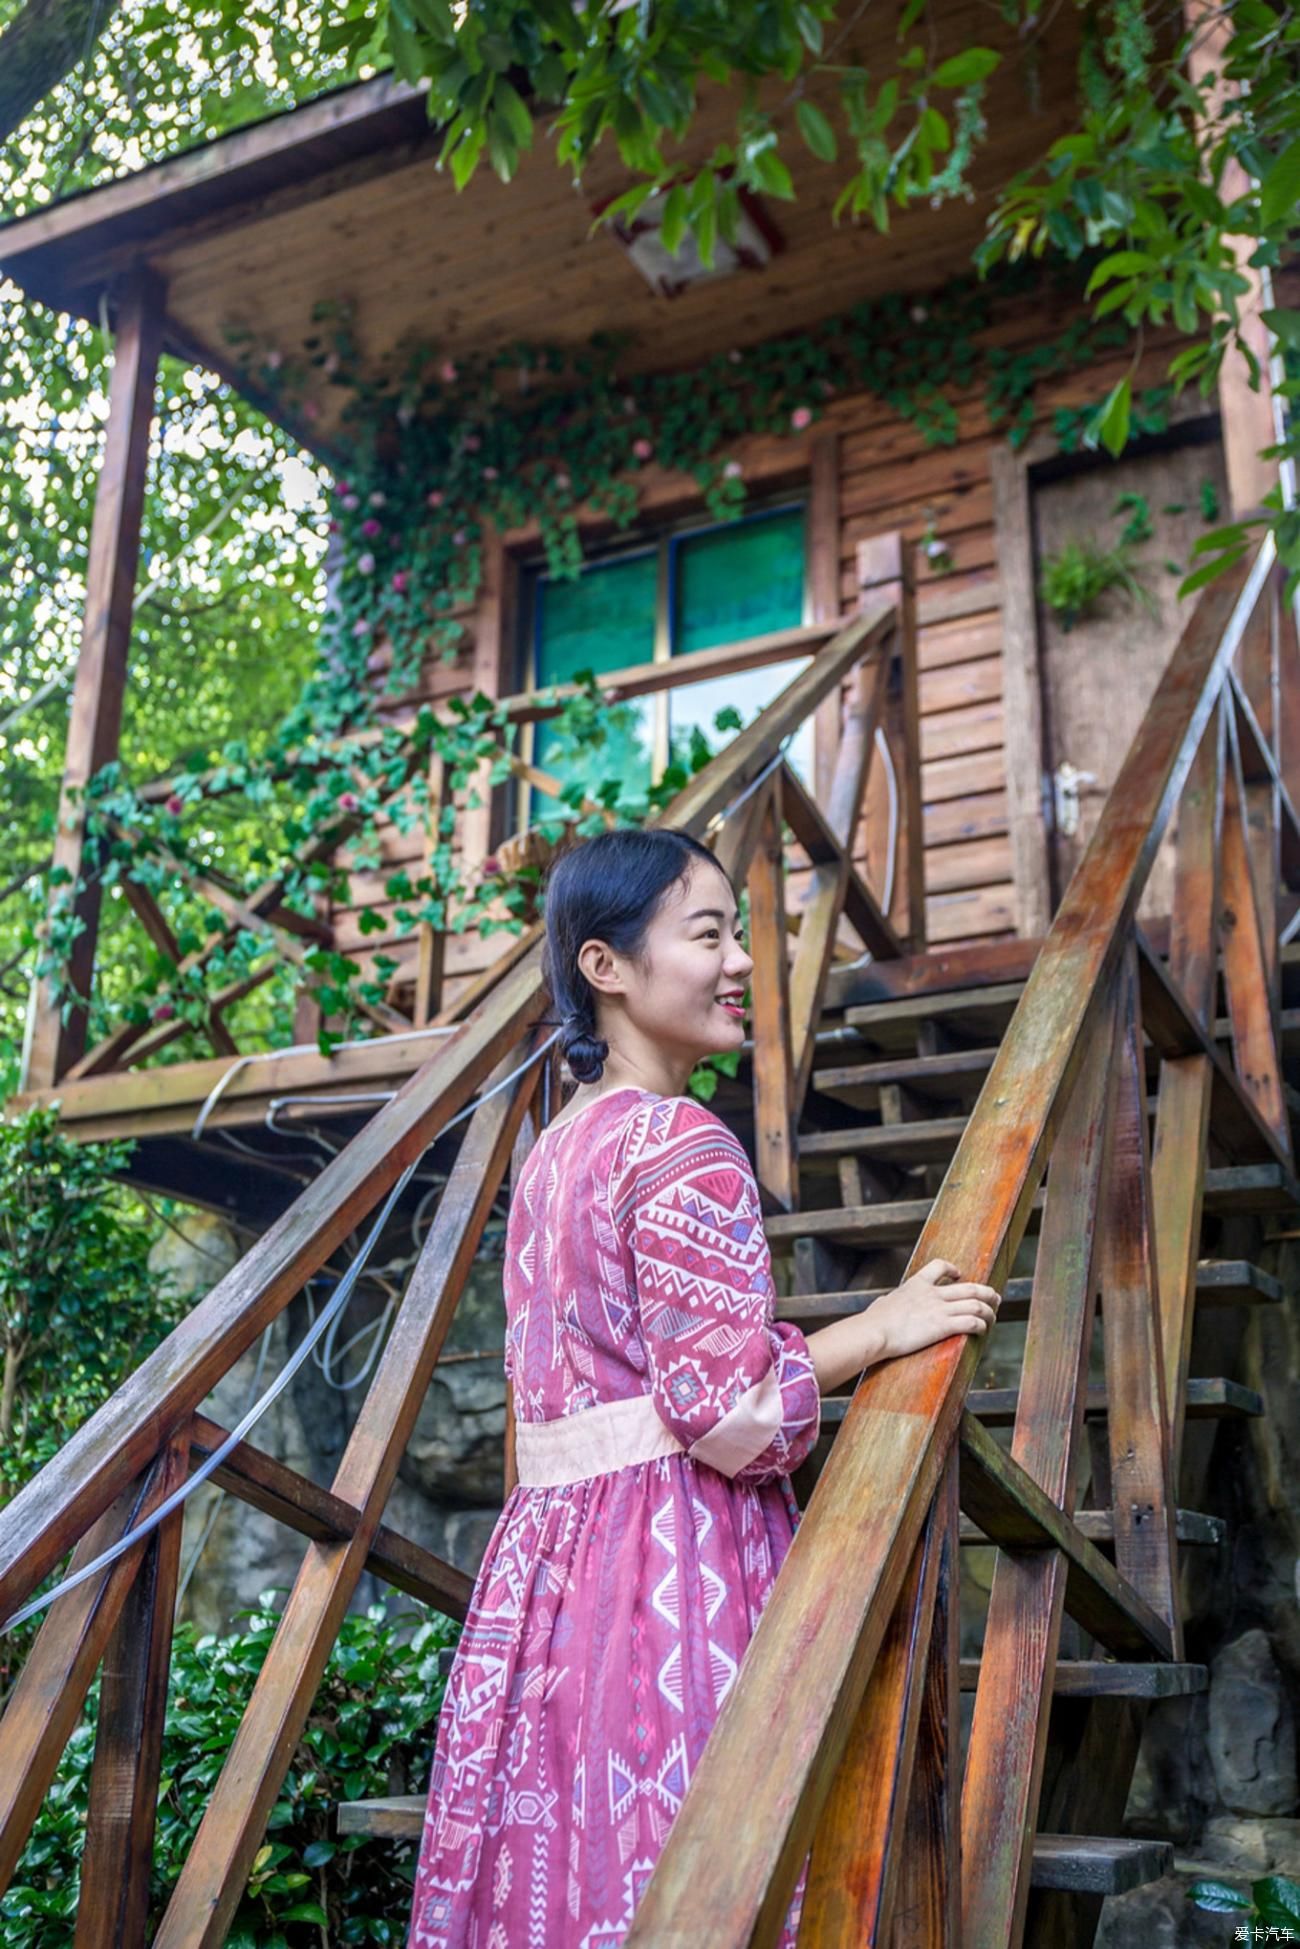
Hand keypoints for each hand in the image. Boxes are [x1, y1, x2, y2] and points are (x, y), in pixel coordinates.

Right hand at [865, 1259, 1001, 1362]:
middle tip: (995, 1297)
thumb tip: (883, 1303)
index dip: (952, 1269)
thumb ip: (888, 1301)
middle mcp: (933, 1294)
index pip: (939, 1266)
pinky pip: (972, 1322)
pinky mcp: (943, 1326)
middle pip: (970, 1288)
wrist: (876, 1330)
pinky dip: (981, 1325)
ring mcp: (940, 1309)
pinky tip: (983, 1330)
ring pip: (976, 1305)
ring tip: (992, 1317)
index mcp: (917, 1284)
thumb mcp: (882, 1303)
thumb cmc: (874, 1320)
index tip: (958, 1275)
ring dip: (989, 1311)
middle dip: (987, 1293)